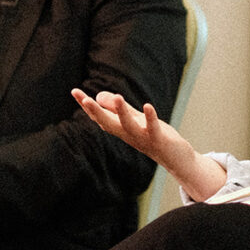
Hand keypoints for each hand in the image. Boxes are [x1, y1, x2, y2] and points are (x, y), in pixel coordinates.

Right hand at [71, 88, 225, 200]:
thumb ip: (118, 109)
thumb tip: (97, 96)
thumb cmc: (153, 137)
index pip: (100, 116)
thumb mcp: (134, 120)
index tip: (74, 91)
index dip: (87, 105)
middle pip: (108, 123)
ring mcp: (143, 138)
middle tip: (84, 98)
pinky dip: (150, 118)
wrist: (175, 158)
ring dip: (122, 113)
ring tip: (118, 96)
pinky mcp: (158, 139)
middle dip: (96, 112)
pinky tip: (148, 106)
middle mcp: (128, 135)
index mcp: (121, 129)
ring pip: (129, 126)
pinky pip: (152, 128)